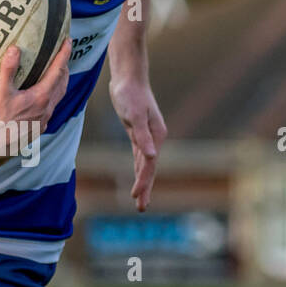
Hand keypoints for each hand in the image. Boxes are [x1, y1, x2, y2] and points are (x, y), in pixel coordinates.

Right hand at [0, 37, 71, 166]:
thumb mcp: (1, 92)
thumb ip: (9, 69)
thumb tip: (14, 49)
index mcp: (41, 96)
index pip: (57, 70)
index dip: (64, 54)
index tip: (68, 41)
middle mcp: (47, 107)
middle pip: (62, 83)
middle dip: (64, 67)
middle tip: (63, 55)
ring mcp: (45, 118)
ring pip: (59, 96)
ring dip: (60, 82)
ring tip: (57, 73)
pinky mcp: (40, 126)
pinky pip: (52, 107)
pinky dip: (53, 96)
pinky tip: (44, 96)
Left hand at [108, 78, 166, 211]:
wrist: (128, 78)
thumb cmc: (130, 94)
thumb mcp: (135, 115)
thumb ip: (142, 136)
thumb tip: (151, 156)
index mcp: (157, 136)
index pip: (149, 165)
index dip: (143, 182)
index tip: (136, 197)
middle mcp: (155, 138)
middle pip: (150, 169)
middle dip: (146, 189)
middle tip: (142, 208)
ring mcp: (147, 136)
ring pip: (145, 165)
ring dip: (143, 182)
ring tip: (140, 200)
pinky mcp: (138, 133)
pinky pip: (140, 156)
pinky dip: (139, 169)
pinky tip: (138, 177)